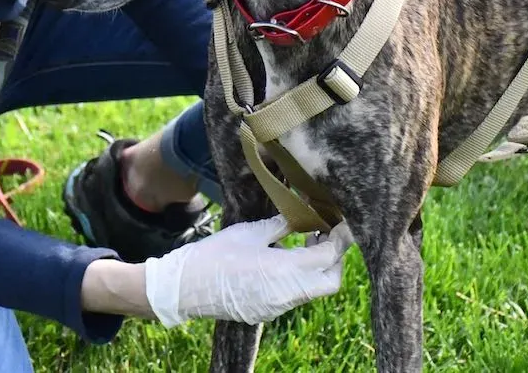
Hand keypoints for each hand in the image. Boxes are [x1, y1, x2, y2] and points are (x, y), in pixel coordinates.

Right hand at [143, 215, 353, 326]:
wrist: (184, 288)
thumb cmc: (215, 255)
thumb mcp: (251, 232)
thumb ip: (282, 225)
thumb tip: (303, 215)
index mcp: (286, 271)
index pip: (329, 256)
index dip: (340, 238)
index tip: (342, 221)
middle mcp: (288, 294)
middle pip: (331, 280)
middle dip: (335, 258)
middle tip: (326, 233)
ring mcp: (278, 307)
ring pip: (314, 290)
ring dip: (317, 267)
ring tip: (306, 240)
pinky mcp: (268, 311)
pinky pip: (295, 295)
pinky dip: (299, 277)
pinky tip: (285, 258)